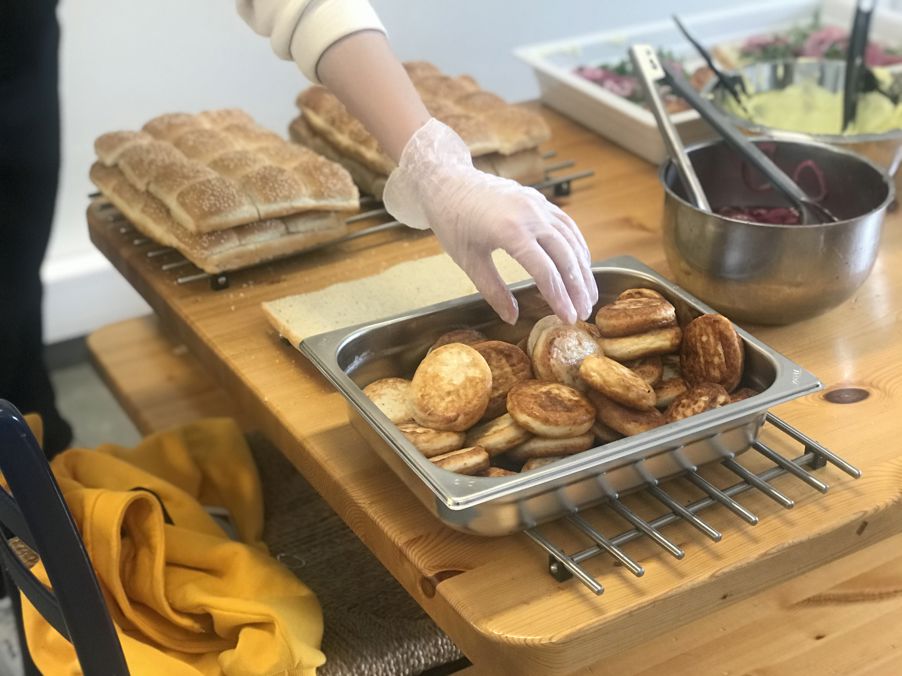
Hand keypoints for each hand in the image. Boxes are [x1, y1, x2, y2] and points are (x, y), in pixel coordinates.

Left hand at [383, 119, 597, 324]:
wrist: (449, 183)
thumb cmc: (453, 223)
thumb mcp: (469, 262)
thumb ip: (493, 291)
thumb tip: (512, 318)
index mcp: (510, 232)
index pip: (545, 271)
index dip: (560, 298)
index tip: (568, 319)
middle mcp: (531, 215)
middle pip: (566, 257)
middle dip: (578, 288)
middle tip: (584, 313)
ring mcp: (538, 205)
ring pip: (571, 240)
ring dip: (583, 270)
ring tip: (588, 295)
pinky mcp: (540, 200)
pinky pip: (567, 225)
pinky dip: (578, 246)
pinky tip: (582, 265)